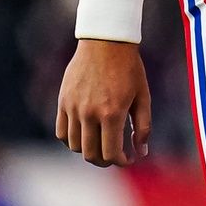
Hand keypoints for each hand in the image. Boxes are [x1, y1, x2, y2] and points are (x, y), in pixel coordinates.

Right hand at [55, 39, 151, 166]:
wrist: (106, 43)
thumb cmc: (129, 69)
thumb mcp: (143, 96)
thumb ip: (143, 126)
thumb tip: (142, 151)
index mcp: (112, 113)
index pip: (110, 154)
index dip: (120, 161)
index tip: (128, 158)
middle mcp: (89, 114)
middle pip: (91, 154)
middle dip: (105, 161)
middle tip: (115, 156)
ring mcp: (73, 108)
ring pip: (75, 146)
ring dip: (89, 150)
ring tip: (102, 143)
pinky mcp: (62, 102)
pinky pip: (61, 132)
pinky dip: (72, 140)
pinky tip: (86, 134)